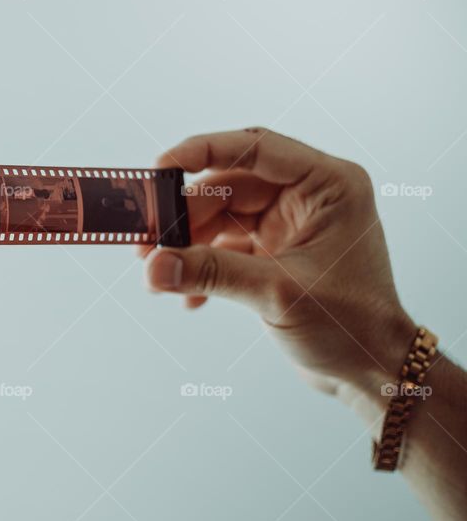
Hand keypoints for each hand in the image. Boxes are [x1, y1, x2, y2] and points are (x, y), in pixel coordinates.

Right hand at [142, 127, 416, 399]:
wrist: (371, 372)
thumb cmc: (353, 326)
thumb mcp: (278, 292)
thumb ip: (212, 273)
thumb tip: (155, 267)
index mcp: (327, 184)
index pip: (255, 148)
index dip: (203, 152)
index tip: (161, 169)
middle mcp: (308, 196)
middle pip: (229, 186)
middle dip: (186, 214)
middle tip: (150, 238)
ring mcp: (289, 223)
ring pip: (222, 216)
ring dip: (188, 244)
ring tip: (158, 271)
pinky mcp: (274, 250)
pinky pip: (226, 246)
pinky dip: (204, 266)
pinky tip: (188, 295)